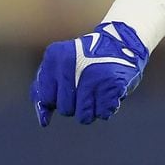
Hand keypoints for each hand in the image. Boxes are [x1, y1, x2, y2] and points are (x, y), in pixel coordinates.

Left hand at [31, 21, 148, 125]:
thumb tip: (43, 121)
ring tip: (95, 93)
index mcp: (53, 58)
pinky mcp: (112, 84)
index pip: (47, 99)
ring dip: (90, 111)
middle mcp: (70, 64)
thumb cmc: (83, 61)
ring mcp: (92, 75)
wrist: (120, 43)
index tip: (66, 89)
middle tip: (84, 88)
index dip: (56, 99)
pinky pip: (103, 114)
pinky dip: (106, 109)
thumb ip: (44, 91)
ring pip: (84, 116)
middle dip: (74, 105)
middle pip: (65, 109)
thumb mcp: (58, 67)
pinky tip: (107, 93)